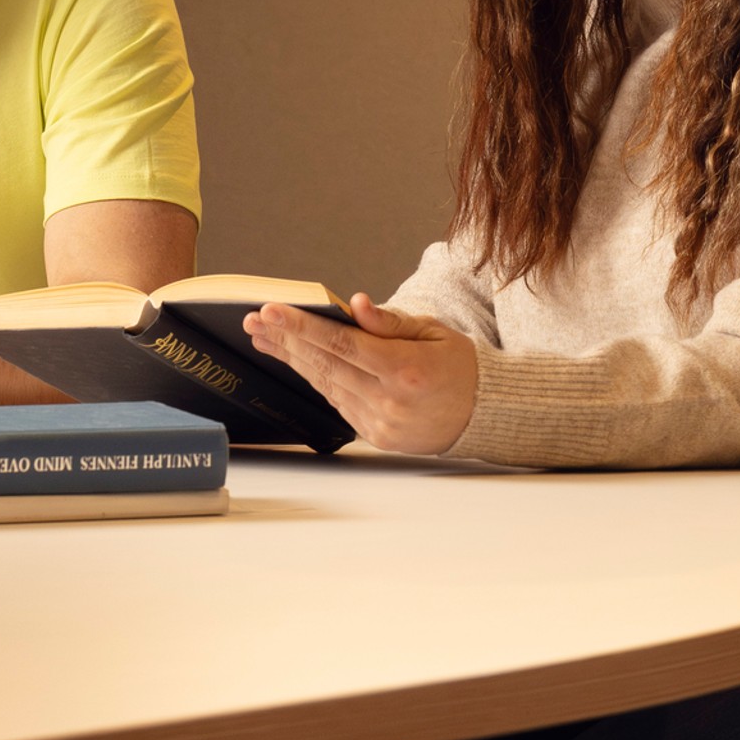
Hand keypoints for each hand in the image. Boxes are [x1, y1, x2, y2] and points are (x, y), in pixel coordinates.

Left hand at [242, 294, 477, 455]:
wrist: (483, 415)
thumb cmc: (460, 366)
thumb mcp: (434, 331)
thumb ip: (390, 321)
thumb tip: (354, 305)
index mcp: (407, 369)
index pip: (343, 344)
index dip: (303, 327)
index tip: (273, 311)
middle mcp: (390, 400)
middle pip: (326, 365)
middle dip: (286, 340)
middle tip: (256, 320)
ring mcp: (381, 422)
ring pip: (326, 385)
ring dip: (293, 359)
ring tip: (267, 338)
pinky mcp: (375, 435)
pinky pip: (338, 402)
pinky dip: (317, 378)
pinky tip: (298, 360)